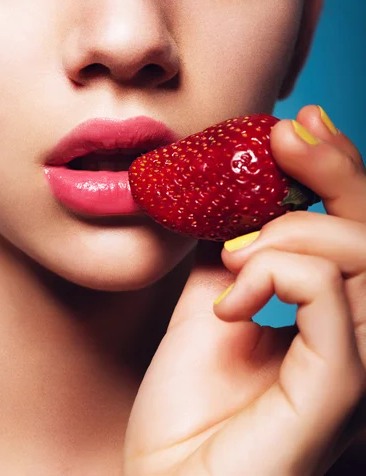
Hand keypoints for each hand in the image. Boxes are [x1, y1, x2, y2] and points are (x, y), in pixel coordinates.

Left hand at [123, 105, 365, 475]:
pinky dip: (278, 274)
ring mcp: (359, 365)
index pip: (357, 231)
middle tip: (284, 136)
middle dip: (335, 170)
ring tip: (232, 254)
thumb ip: (237, 253)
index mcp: (335, 319)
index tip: (299, 125)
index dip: (339, 171)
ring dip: (290, 230)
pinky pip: (330, 298)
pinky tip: (231, 298)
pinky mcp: (343, 391)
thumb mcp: (211, 304)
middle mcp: (361, 337)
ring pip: (364, 255)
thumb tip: (241, 194)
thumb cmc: (188, 410)